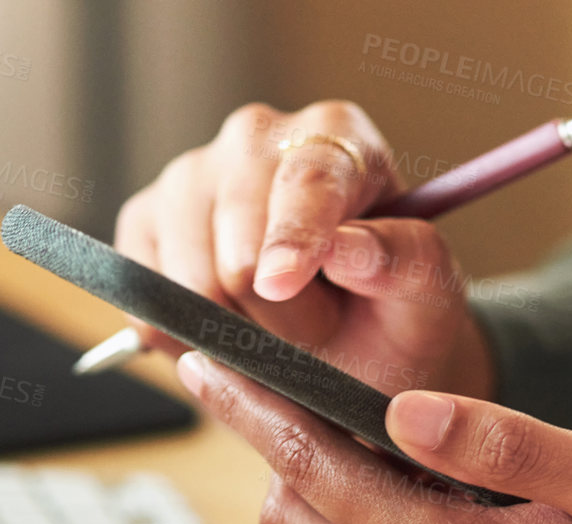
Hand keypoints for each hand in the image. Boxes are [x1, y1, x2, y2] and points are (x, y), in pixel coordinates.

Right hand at [116, 101, 495, 399]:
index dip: (293, 237)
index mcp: (335, 133)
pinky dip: (187, 335)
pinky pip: (147, 297)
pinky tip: (229, 328)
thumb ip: (405, 261)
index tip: (280, 285)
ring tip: (276, 325)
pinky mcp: (144, 219)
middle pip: (238, 246)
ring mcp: (190, 173)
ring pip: (188, 280)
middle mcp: (254, 135)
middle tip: (318, 326)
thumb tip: (348, 246)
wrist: (350, 342)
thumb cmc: (392, 310)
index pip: (307, 180)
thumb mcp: (427, 294)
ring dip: (236, 330)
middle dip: (280, 312)